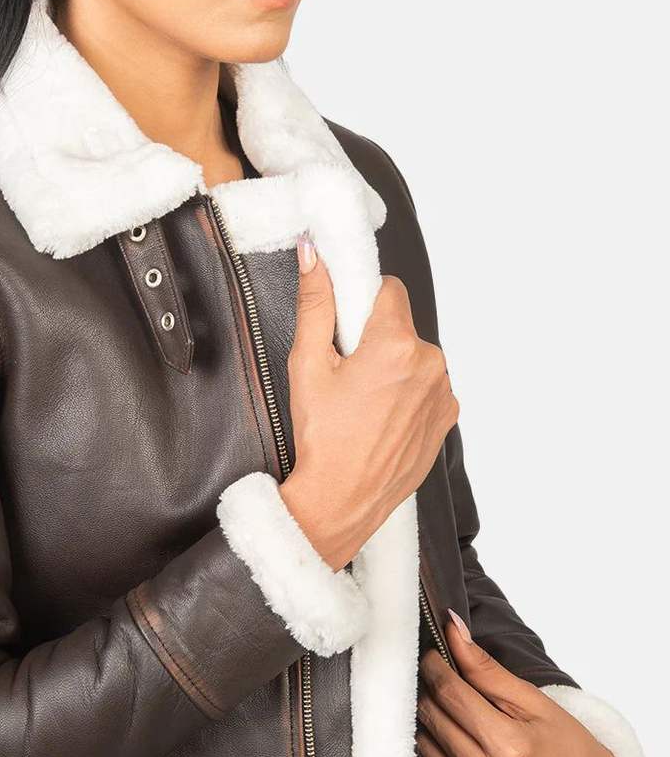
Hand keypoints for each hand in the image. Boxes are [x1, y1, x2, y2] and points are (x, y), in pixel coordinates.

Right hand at [279, 233, 458, 570]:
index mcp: (395, 345)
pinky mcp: (448, 417)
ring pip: (415, 357)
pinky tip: (381, 419)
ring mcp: (444, 393)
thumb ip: (315, 304)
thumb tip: (314, 257)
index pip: (388, 289)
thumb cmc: (323, 440)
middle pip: (401, 326)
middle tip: (346, 375)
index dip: (362, 304)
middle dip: (375, 340)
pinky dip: (408, 395)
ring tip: (363, 404)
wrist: (342, 500)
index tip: (346, 329)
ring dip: (394, 368)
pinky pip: (428, 387)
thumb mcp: (307, 366)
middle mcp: (431, 364)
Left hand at [416, 611, 619, 756]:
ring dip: (428, 722)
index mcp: (508, 746)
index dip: (434, 667)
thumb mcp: (531, 700)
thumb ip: (485, 667)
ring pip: (423, 745)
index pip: (449, 693)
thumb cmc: (562, 743)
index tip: (431, 655)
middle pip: (432, 717)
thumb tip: (451, 628)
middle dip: (430, 691)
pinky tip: (448, 744)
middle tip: (440, 680)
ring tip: (450, 715)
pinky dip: (430, 756)